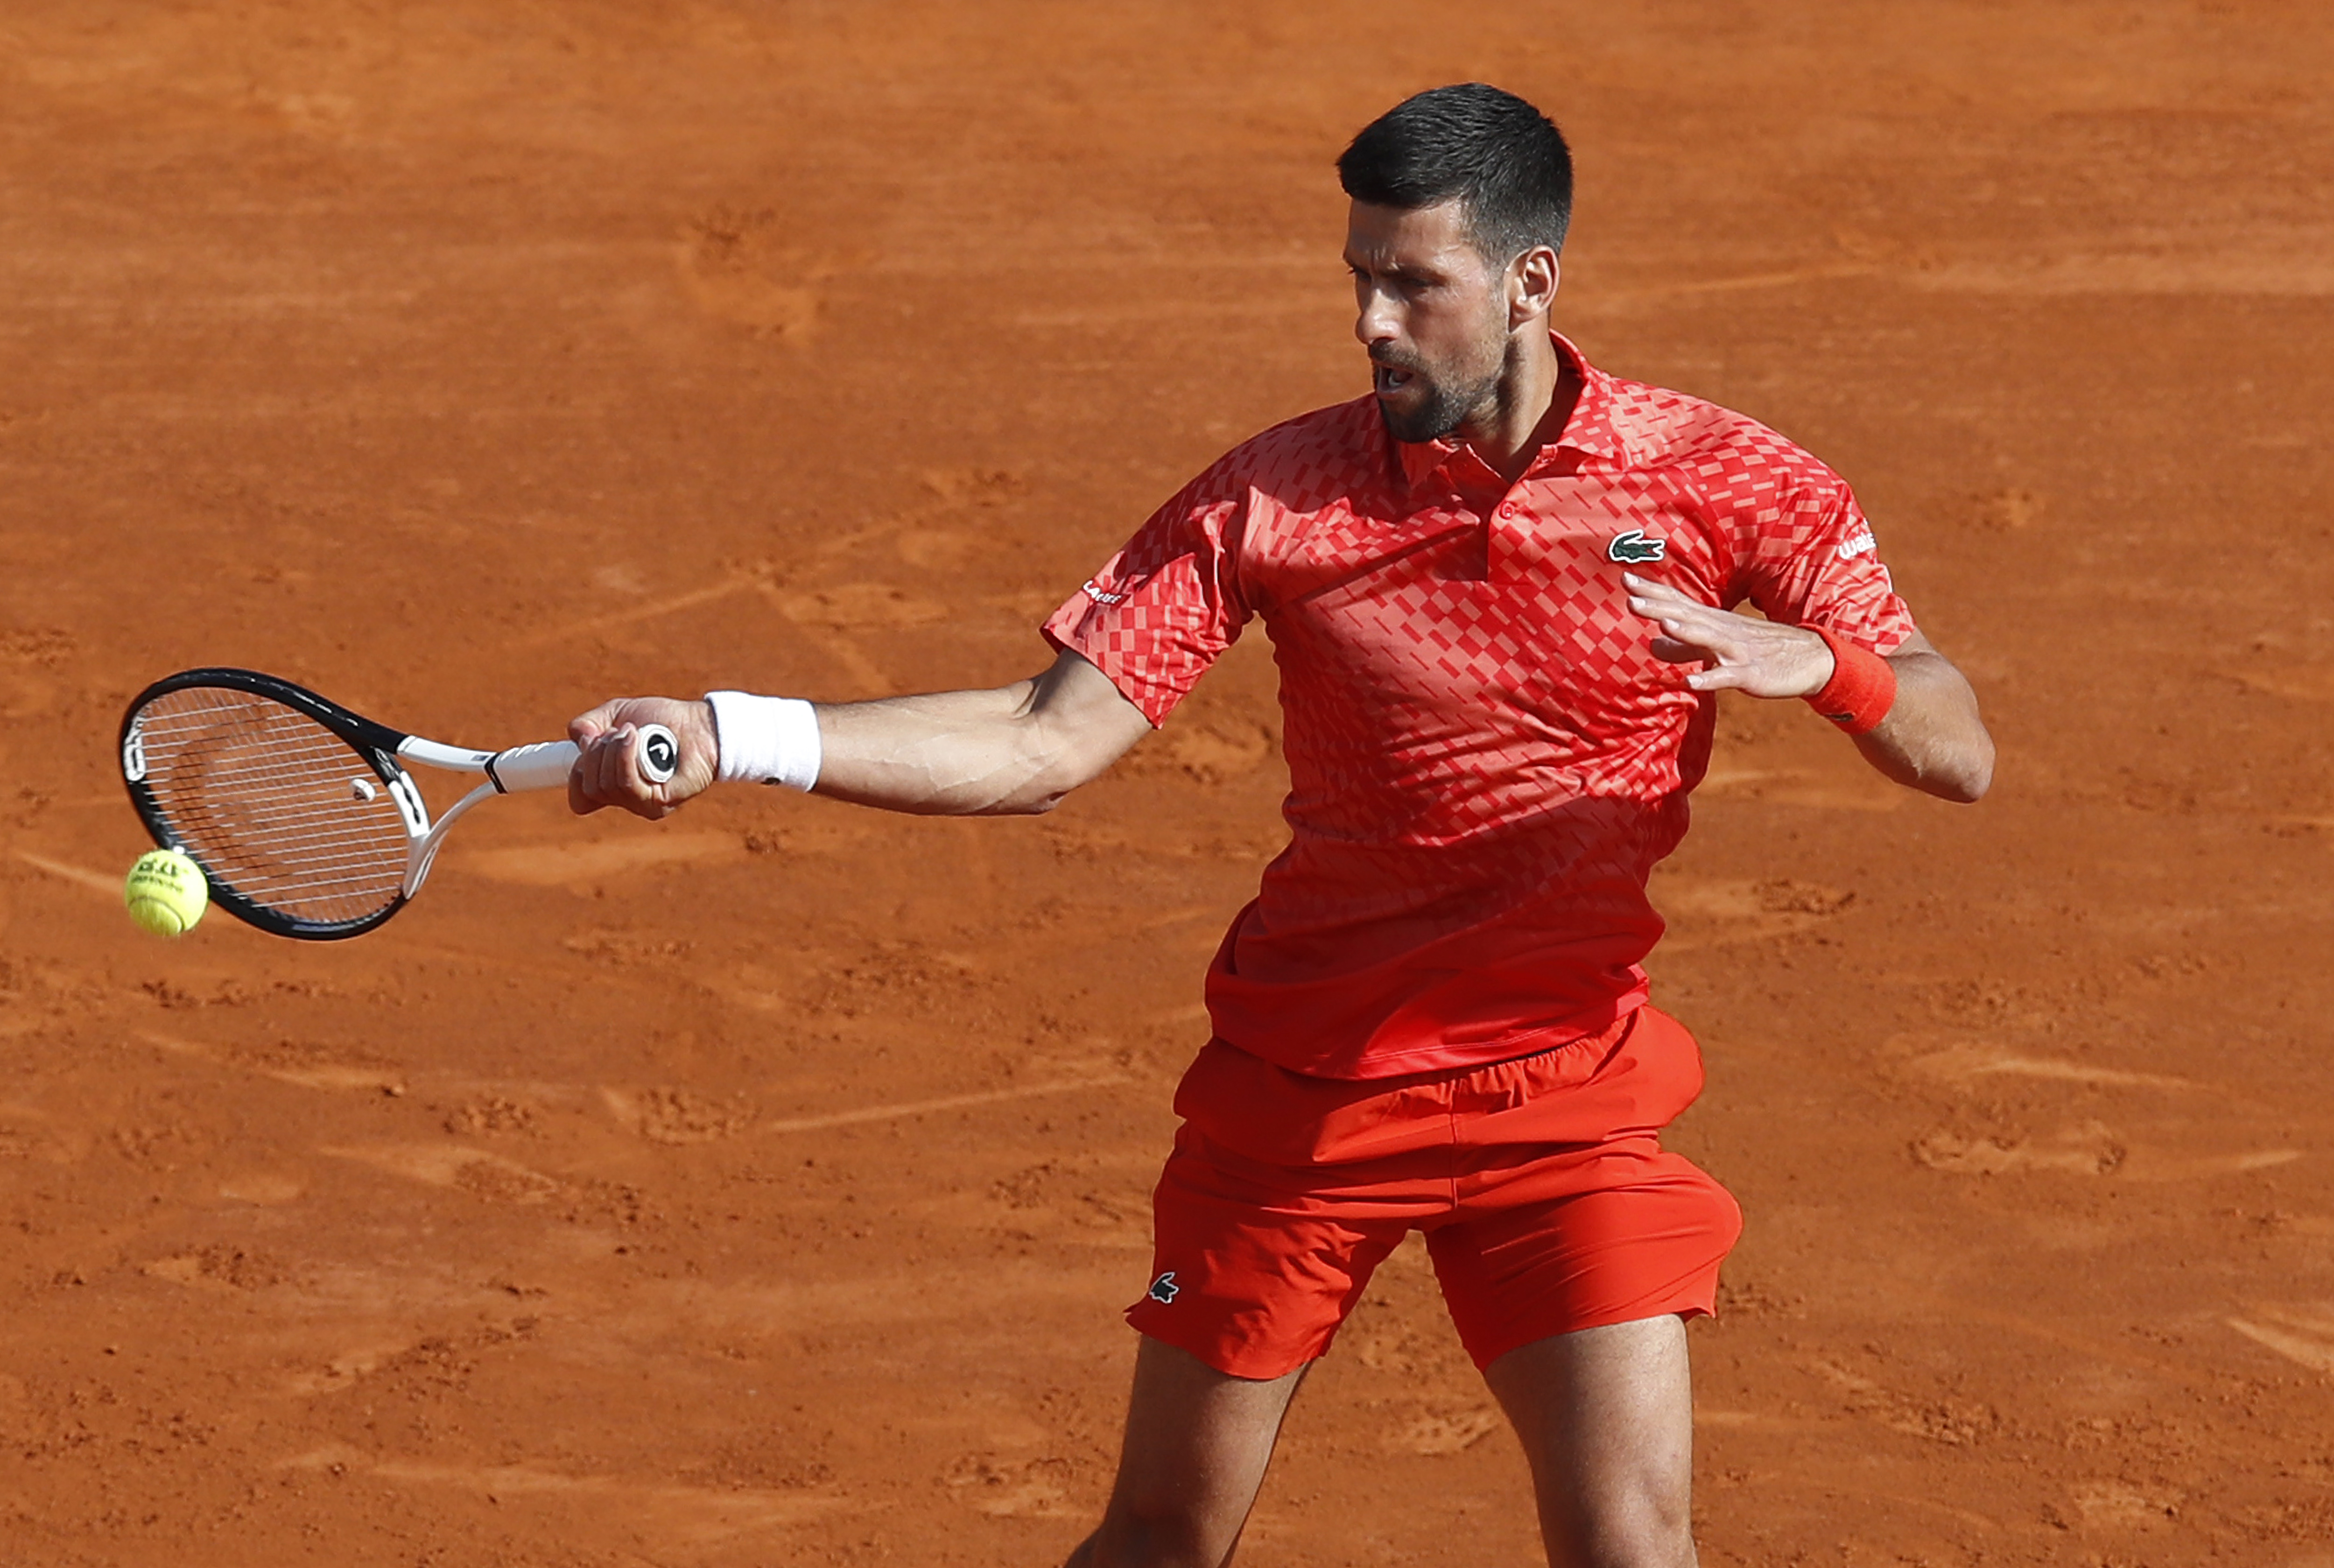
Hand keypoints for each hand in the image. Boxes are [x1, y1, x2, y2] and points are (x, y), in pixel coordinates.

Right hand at [567, 696, 718, 818]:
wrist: (698, 723)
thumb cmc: (662, 720)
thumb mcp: (616, 714)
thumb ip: (589, 724)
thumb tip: (578, 738)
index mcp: (613, 785)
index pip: (580, 800)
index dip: (575, 774)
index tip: (589, 744)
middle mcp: (626, 799)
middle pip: (589, 788)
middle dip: (596, 753)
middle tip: (618, 732)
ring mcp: (642, 804)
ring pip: (605, 785)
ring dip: (613, 750)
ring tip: (633, 732)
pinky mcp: (659, 803)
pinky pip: (627, 784)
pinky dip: (625, 756)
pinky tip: (636, 738)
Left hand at [1623, 573, 1834, 697]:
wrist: (1810, 659)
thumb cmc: (1757, 650)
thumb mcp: (1715, 648)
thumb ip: (1683, 647)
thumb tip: (1652, 644)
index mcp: (1712, 622)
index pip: (1678, 602)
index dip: (1653, 592)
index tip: (1625, 579)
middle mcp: (1722, 631)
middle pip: (1687, 615)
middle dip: (1659, 605)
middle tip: (1630, 595)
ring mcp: (1736, 651)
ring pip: (1708, 639)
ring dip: (1685, 631)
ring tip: (1662, 622)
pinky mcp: (1750, 674)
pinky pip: (1727, 677)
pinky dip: (1709, 679)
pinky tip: (1690, 683)